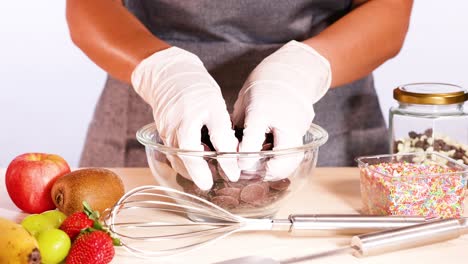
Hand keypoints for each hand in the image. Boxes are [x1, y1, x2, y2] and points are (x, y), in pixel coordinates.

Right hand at [132, 47, 239, 189]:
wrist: (169, 73)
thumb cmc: (196, 88)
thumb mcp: (215, 109)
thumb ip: (223, 136)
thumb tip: (233, 163)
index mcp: (185, 128)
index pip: (194, 159)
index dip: (206, 172)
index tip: (221, 179)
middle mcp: (172, 134)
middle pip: (184, 163)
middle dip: (199, 174)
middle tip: (214, 179)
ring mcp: (165, 135)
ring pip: (178, 159)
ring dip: (192, 168)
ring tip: (209, 170)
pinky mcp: (164, 134)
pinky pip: (175, 152)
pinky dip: (186, 158)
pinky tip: (199, 157)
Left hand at [232, 40, 330, 179]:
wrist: (292, 71)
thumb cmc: (263, 83)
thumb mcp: (245, 100)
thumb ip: (240, 123)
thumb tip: (229, 146)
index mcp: (262, 109)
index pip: (253, 138)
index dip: (246, 157)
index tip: (240, 166)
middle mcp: (283, 119)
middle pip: (282, 155)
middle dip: (270, 171)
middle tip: (258, 175)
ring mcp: (298, 125)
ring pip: (293, 157)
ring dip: (280, 169)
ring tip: (266, 172)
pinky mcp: (305, 129)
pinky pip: (296, 151)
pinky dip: (286, 160)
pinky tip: (275, 162)